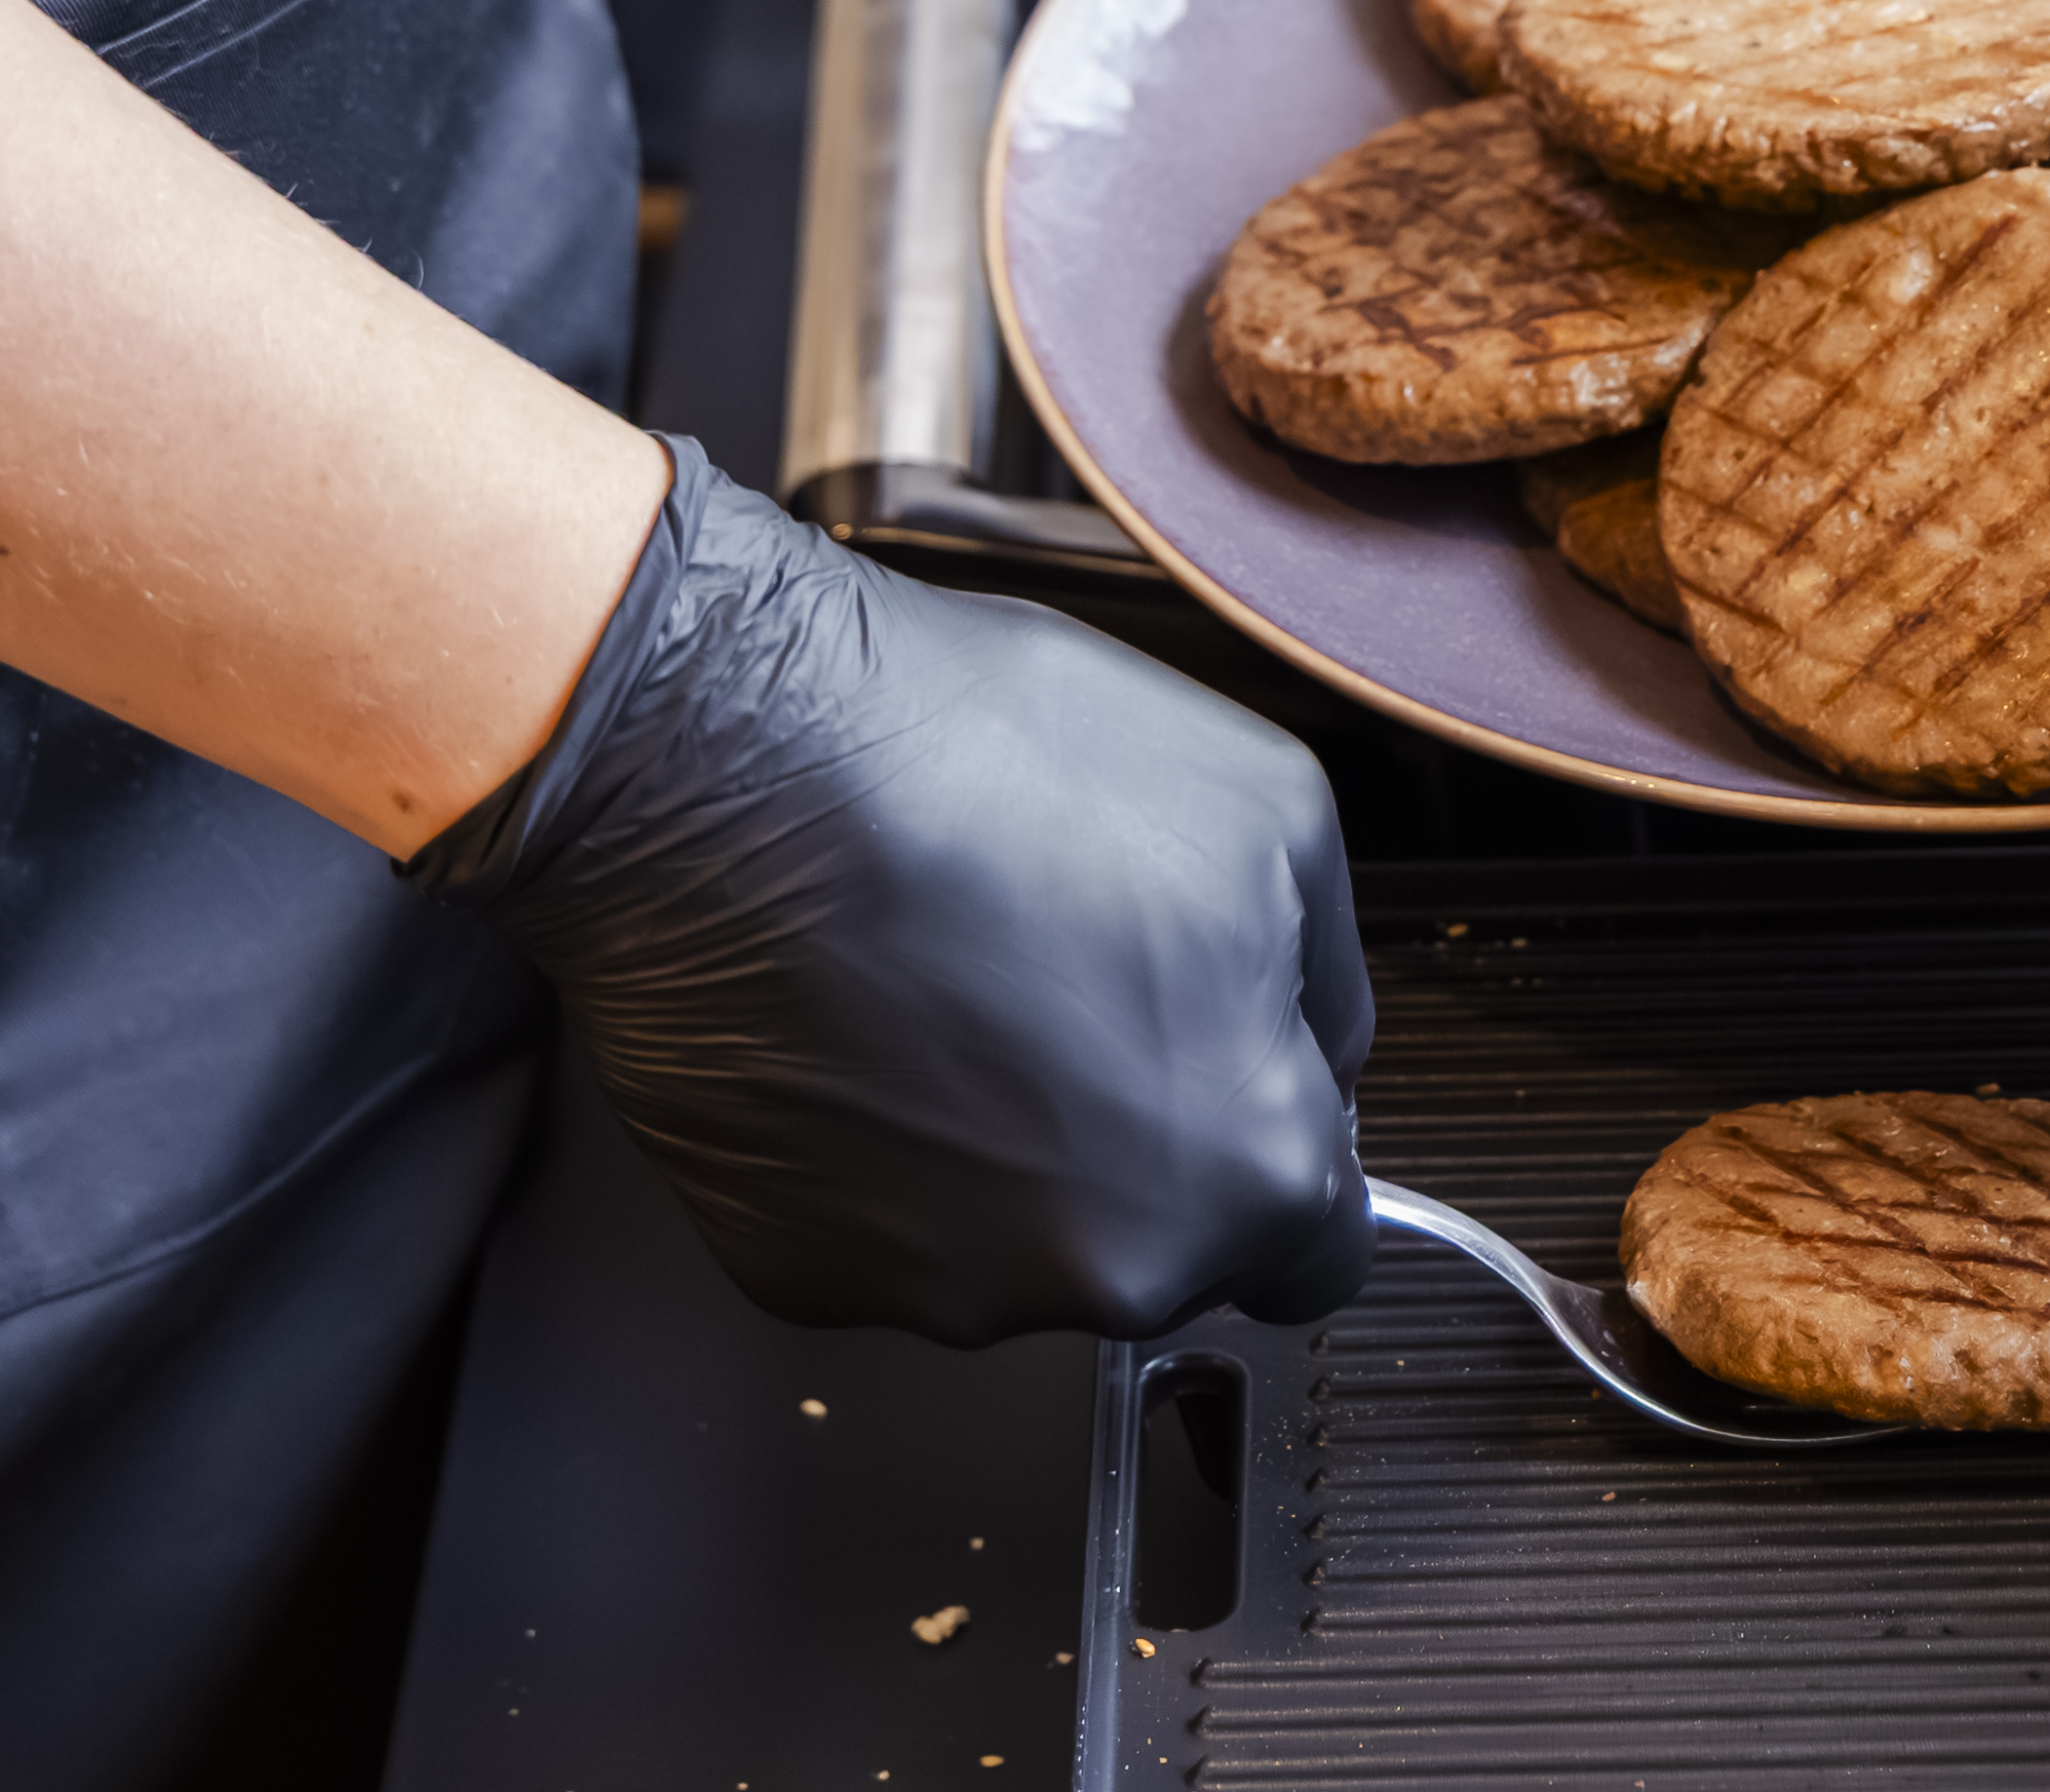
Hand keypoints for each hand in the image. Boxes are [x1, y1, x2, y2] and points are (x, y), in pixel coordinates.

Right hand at [413, 442, 1377, 1342]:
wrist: (723, 761)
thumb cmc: (977, 762)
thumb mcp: (1272, 804)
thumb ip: (1326, 970)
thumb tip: (1316, 1043)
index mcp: (1247, 1172)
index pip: (1321, 1251)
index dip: (1280, 1142)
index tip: (1227, 1072)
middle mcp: (1101, 1270)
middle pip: (1160, 1241)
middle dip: (1136, 1129)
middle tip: (1066, 974)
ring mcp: (937, 1288)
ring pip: (1014, 1240)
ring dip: (1002, 1137)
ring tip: (945, 972)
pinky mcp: (797, 1270)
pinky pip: (877, 1229)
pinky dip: (878, 1148)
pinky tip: (859, 1016)